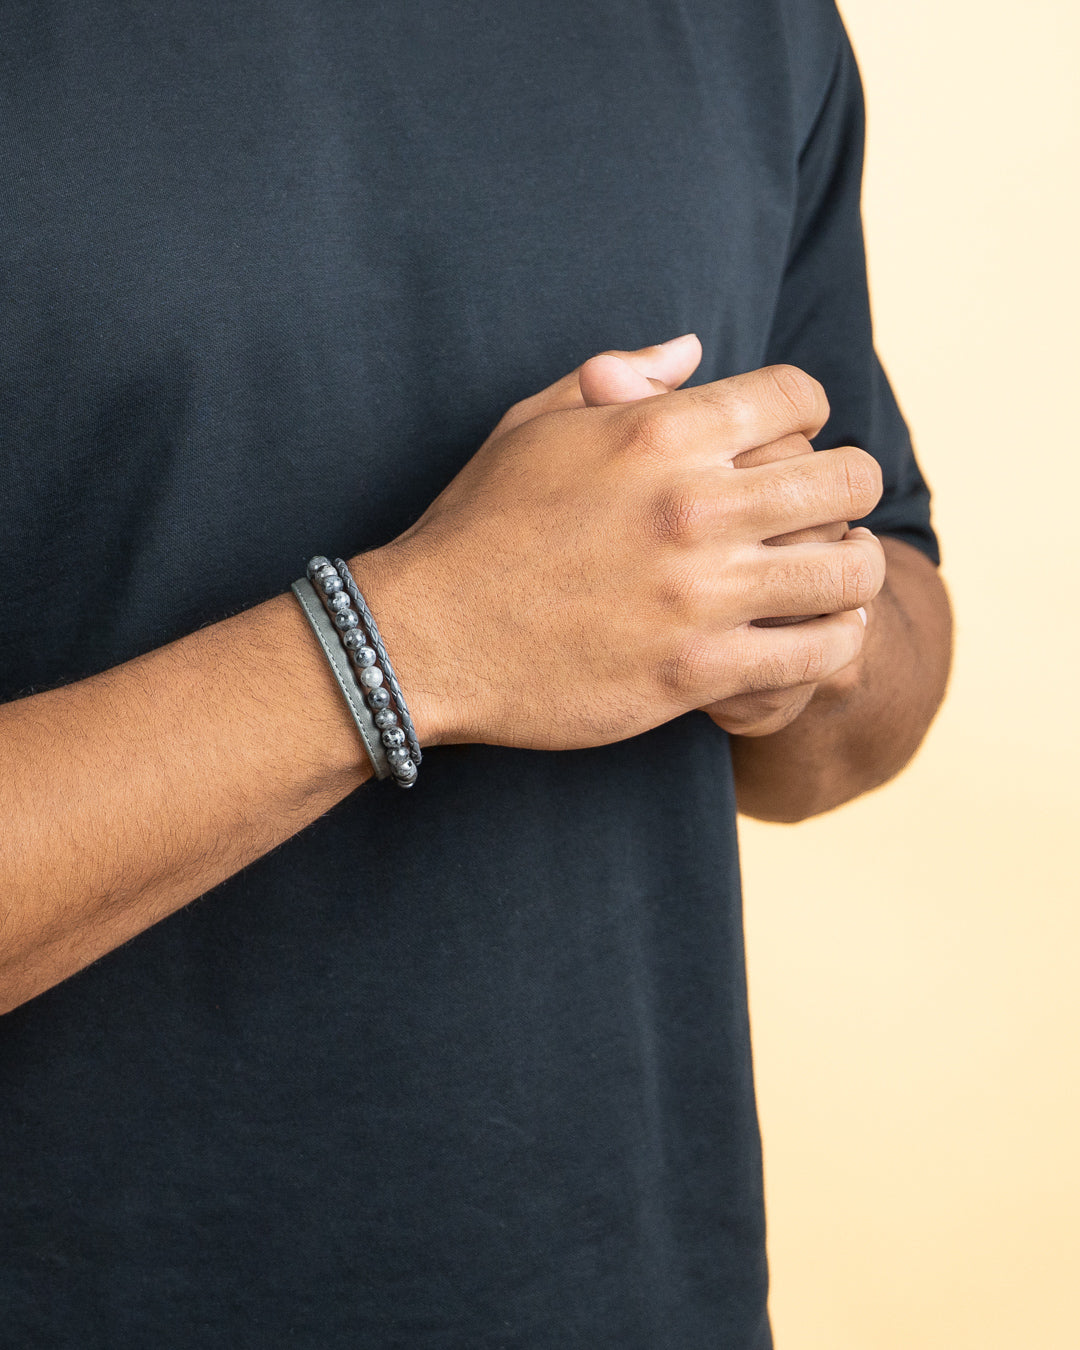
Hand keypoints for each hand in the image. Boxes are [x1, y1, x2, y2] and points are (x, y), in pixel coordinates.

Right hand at [356, 343, 884, 751]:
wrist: (426, 637)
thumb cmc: (477, 527)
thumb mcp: (532, 425)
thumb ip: (620, 380)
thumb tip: (692, 348)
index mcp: (658, 433)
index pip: (799, 396)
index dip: (808, 414)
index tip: (792, 440)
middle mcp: (693, 506)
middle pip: (847, 478)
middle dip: (848, 489)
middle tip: (827, 511)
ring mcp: (701, 595)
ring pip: (851, 568)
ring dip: (853, 568)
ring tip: (835, 574)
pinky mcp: (698, 672)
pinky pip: (819, 653)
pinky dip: (832, 641)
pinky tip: (815, 633)